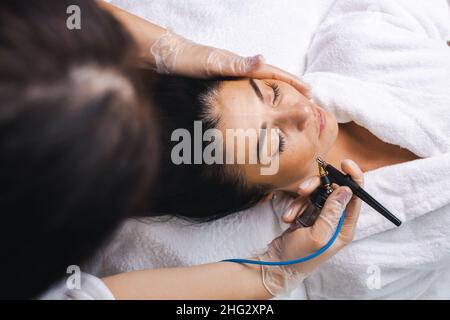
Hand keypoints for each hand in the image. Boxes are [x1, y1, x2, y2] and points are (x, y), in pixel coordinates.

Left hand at [150, 30, 309, 95]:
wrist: (165, 57)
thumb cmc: (188, 61)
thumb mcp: (212, 62)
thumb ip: (236, 63)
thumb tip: (263, 58)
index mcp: (240, 65)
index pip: (273, 73)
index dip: (291, 82)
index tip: (309, 91)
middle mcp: (238, 69)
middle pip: (270, 78)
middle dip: (289, 87)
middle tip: (306, 98)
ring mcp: (230, 75)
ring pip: (260, 85)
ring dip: (276, 92)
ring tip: (288, 102)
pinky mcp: (221, 81)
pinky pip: (247, 90)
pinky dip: (258, 96)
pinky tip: (258, 104)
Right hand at [257, 159, 363, 296]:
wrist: (277, 264)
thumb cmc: (300, 256)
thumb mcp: (318, 235)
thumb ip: (332, 212)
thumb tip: (346, 190)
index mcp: (344, 228)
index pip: (356, 198)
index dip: (354, 179)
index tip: (346, 164)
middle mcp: (335, 221)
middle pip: (333, 191)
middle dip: (317, 188)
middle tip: (303, 189)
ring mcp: (321, 217)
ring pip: (316, 194)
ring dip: (301, 201)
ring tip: (290, 215)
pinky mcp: (307, 215)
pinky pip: (304, 201)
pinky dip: (294, 207)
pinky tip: (287, 219)